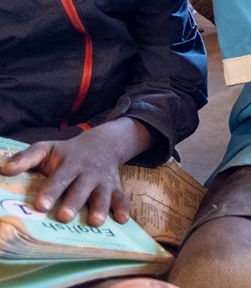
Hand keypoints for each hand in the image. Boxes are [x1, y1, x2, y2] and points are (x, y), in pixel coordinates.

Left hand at [0, 133, 129, 225]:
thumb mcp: (47, 149)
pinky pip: (121, 197)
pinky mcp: (116, 187)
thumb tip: (3, 169)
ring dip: (100, 208)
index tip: (41, 205)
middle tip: (64, 217)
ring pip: (102, 194)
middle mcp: (87, 173)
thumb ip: (26, 158)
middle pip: (81, 188)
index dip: (51, 192)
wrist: (104, 144)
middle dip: (74, 202)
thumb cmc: (68, 152)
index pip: (59, 178)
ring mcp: (103, 180)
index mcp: (69, 164)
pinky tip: (122, 220)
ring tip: (95, 222)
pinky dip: (123, 208)